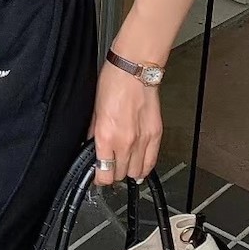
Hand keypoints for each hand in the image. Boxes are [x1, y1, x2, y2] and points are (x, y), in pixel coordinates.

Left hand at [86, 59, 162, 185]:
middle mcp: (125, 142)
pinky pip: (151, 162)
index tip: (98, 176)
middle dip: (113, 174)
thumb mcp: (95, 110)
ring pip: (137, 173)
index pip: (104, 173)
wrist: (134, 70)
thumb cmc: (113, 83)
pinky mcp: (156, 135)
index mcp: (106, 136)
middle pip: (120, 175)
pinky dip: (144, 166)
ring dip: (129, 172)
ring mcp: (143, 140)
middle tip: (109, 168)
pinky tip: (139, 164)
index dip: (99, 179)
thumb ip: (94, 133)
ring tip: (123, 165)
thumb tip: (93, 147)